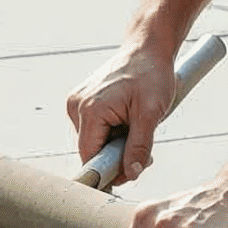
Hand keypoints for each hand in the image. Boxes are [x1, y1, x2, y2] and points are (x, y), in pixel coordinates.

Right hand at [65, 47, 173, 187]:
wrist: (147, 48)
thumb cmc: (151, 75)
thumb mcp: (150, 113)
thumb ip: (139, 146)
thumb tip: (130, 174)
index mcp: (90, 109)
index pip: (89, 156)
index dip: (108, 172)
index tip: (126, 178)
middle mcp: (76, 106)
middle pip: (91, 151)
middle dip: (116, 157)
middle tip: (144, 154)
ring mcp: (77, 103)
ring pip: (93, 141)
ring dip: (115, 145)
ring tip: (137, 129)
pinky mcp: (82, 101)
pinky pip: (94, 129)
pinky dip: (111, 133)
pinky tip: (127, 121)